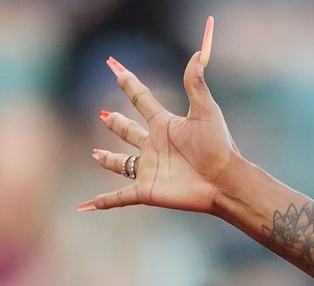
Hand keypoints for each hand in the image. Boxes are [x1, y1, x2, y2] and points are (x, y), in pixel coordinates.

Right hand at [81, 17, 235, 213]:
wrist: (225, 181)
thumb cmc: (218, 146)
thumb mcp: (206, 111)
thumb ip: (196, 83)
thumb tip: (200, 52)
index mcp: (165, 125)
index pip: (141, 100)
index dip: (128, 84)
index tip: (115, 69)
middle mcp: (154, 146)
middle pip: (129, 132)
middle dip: (117, 124)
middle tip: (105, 116)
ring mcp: (148, 168)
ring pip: (123, 163)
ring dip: (109, 160)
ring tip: (97, 155)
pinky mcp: (145, 190)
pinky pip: (119, 196)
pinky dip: (103, 201)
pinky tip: (88, 206)